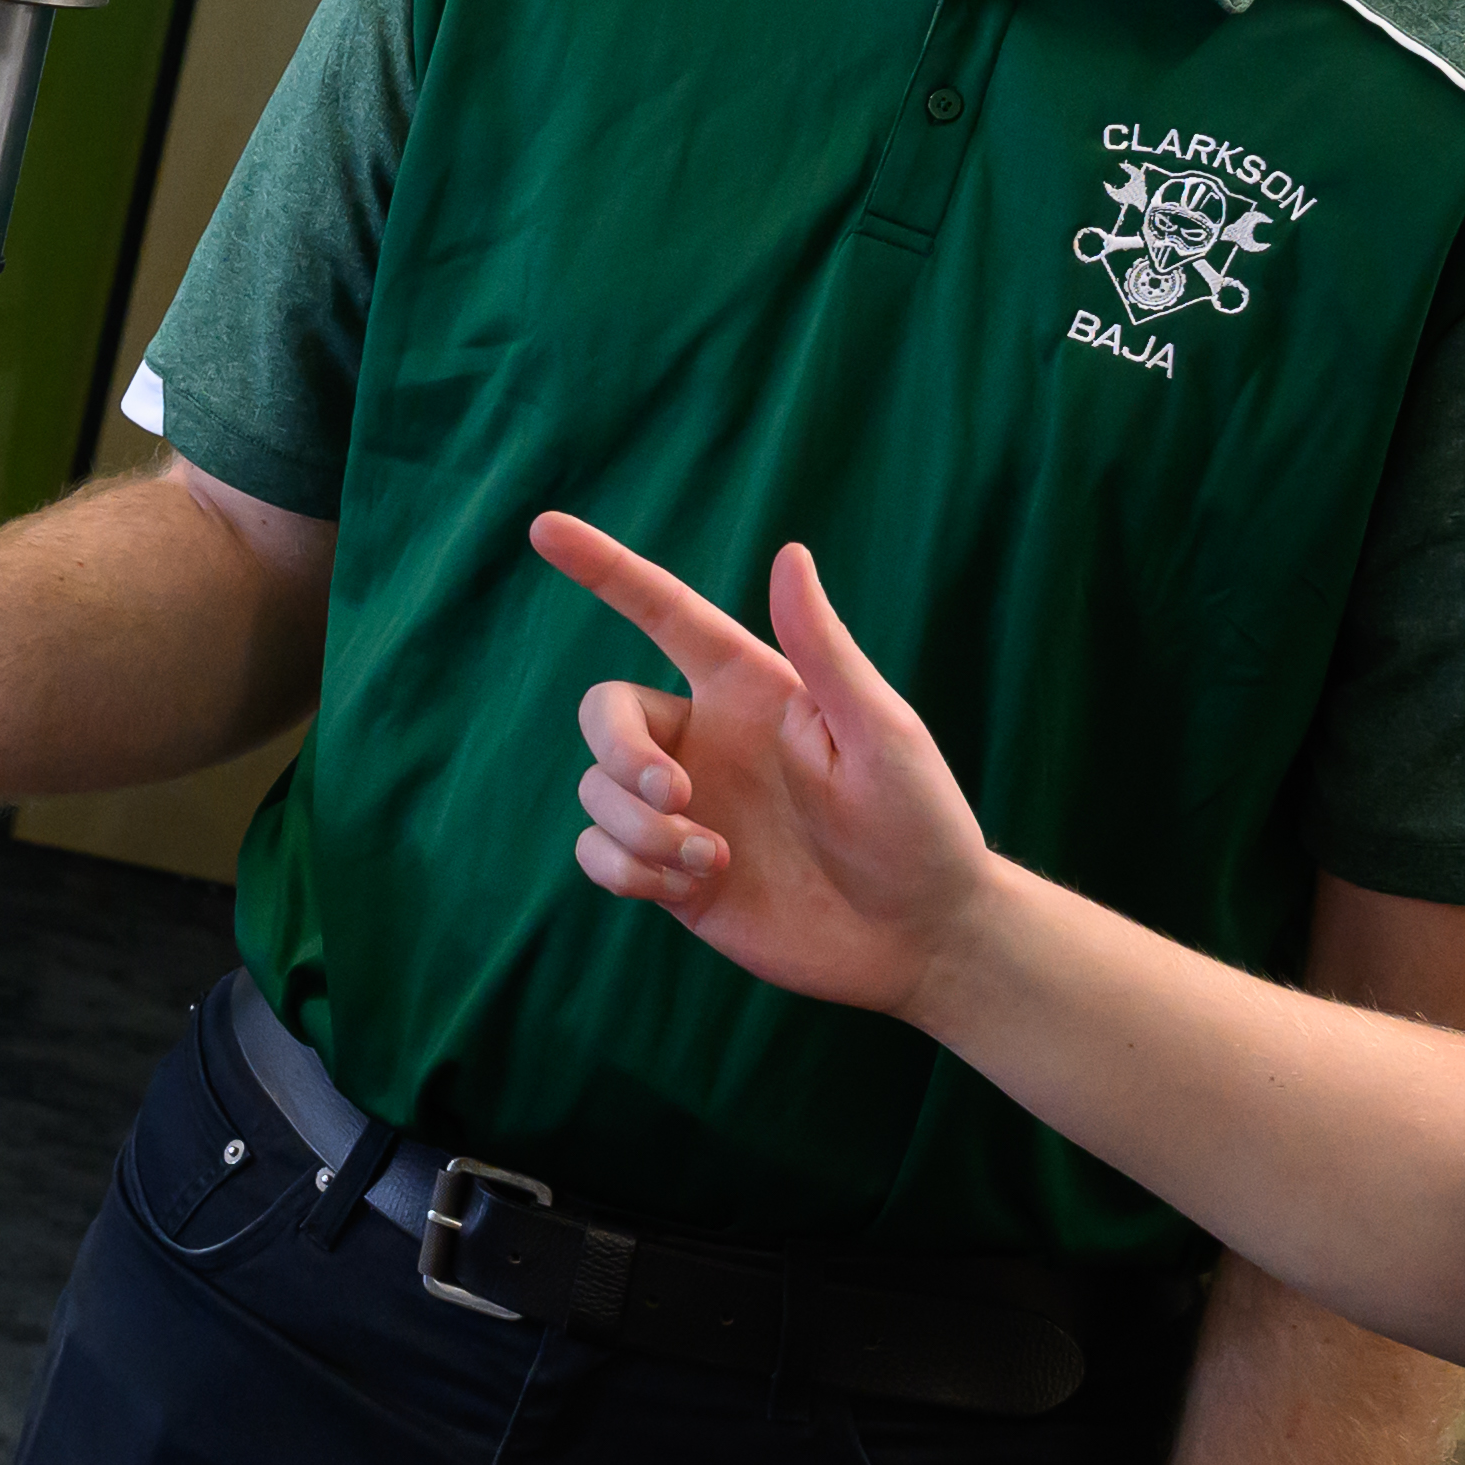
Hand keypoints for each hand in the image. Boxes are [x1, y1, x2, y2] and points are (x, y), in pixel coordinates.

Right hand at [529, 516, 995, 1020]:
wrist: (919, 936)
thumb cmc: (919, 822)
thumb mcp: (880, 731)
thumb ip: (823, 649)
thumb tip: (789, 552)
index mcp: (749, 689)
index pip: (662, 613)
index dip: (603, 568)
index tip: (545, 527)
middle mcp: (705, 740)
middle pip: (602, 713)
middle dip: (618, 750)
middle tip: (673, 794)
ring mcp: (684, 809)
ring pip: (596, 791)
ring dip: (638, 829)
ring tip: (712, 860)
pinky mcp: (671, 874)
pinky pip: (597, 855)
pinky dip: (626, 871)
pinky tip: (691, 887)